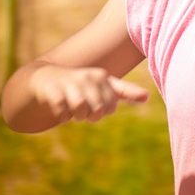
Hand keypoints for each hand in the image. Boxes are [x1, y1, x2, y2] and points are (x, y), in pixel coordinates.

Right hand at [30, 65, 148, 122]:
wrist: (46, 78)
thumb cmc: (82, 85)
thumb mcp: (104, 86)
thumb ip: (125, 91)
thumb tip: (147, 96)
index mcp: (102, 77)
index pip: (114, 101)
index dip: (108, 109)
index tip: (102, 107)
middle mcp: (87, 77)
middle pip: (98, 109)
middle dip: (92, 116)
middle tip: (85, 111)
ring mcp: (69, 82)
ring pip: (81, 109)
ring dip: (78, 116)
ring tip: (74, 111)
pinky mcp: (53, 90)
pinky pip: (62, 112)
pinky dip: (63, 117)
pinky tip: (61, 110)